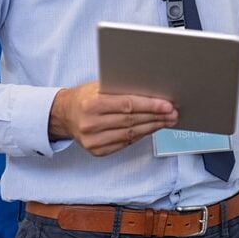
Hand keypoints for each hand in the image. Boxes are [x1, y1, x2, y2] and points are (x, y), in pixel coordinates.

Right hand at [49, 82, 178, 155]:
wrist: (65, 114)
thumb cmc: (85, 96)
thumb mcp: (99, 86)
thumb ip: (121, 88)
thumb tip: (151, 91)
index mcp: (91, 104)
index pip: (127, 105)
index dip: (150, 106)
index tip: (167, 105)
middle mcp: (91, 124)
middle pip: (132, 121)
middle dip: (156, 117)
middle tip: (173, 113)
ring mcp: (93, 141)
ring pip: (131, 134)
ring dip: (152, 127)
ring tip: (167, 121)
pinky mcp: (97, 151)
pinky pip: (125, 143)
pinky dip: (141, 136)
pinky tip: (151, 129)